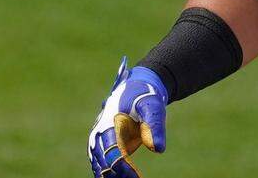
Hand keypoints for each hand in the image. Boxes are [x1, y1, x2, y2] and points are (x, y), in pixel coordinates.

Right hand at [88, 57, 168, 176]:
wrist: (137, 88)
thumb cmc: (145, 96)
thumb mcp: (153, 105)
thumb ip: (155, 125)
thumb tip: (158, 148)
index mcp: (109, 122)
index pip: (111, 150)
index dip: (122, 165)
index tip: (136, 176)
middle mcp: (99, 133)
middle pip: (102, 160)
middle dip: (116, 173)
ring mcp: (99, 139)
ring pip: (99, 163)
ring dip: (110, 175)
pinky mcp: (104, 144)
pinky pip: (102, 162)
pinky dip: (109, 173)